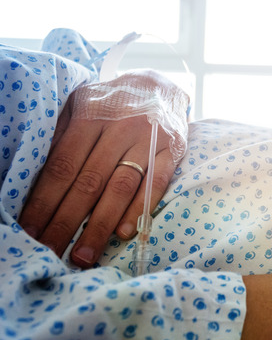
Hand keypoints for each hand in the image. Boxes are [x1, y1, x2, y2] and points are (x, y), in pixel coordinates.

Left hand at [18, 71, 186, 267]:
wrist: (161, 84)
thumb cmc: (112, 103)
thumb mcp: (81, 105)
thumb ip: (63, 135)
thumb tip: (38, 179)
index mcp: (90, 116)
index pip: (63, 166)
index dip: (44, 201)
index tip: (30, 230)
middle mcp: (119, 128)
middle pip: (89, 182)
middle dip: (66, 221)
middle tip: (51, 252)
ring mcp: (148, 140)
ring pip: (120, 188)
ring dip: (100, 226)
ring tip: (83, 255)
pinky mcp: (173, 150)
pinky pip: (155, 184)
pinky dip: (139, 210)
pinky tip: (123, 233)